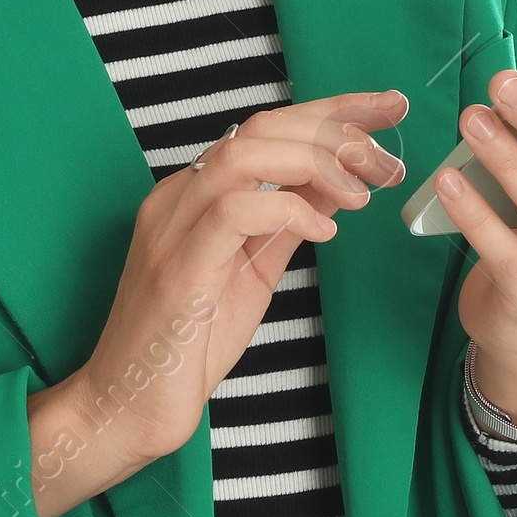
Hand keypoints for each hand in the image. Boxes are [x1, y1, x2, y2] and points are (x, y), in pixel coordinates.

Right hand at [27, 90, 410, 516]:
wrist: (127, 407)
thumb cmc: (187, 345)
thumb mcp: (253, 270)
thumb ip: (287, 223)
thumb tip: (337, 184)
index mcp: (194, 193)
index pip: (265, 127)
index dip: (332, 111)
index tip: (387, 109)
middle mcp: (178, 197)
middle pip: (260, 127)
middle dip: (335, 127)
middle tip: (388, 157)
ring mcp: (172, 228)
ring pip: (243, 154)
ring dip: (315, 164)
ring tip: (361, 193)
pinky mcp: (178, 267)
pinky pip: (234, 212)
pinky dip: (289, 210)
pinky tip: (325, 232)